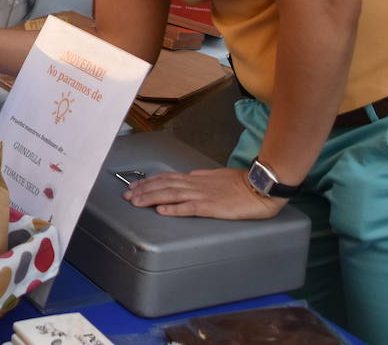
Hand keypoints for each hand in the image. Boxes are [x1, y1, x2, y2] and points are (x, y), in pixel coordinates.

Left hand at [123, 167, 286, 219]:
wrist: (260, 185)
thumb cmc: (241, 183)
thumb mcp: (216, 177)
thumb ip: (201, 179)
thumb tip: (188, 178)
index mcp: (196, 178)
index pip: (166, 178)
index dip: (148, 182)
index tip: (134, 186)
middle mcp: (195, 184)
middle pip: (163, 185)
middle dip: (143, 190)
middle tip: (127, 196)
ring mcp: (203, 195)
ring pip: (171, 194)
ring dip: (151, 198)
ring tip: (136, 202)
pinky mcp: (213, 207)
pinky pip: (190, 208)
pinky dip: (174, 209)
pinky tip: (162, 211)